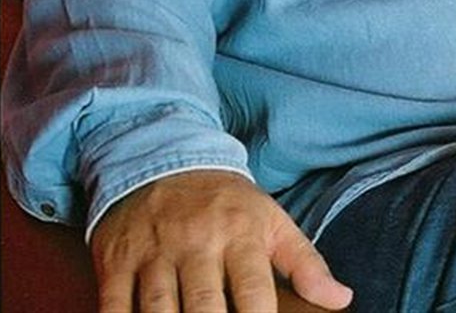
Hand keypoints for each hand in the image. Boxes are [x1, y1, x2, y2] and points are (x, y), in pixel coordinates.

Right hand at [91, 170, 352, 312]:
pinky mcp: (117, 259)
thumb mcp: (271, 220)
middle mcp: (197, 241)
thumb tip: (342, 299)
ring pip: (158, 310)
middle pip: (203, 307)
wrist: (165, 157)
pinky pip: (114, 305)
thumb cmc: (226, 203)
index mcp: (240, 233)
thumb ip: (306, 263)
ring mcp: (155, 250)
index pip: (253, 292)